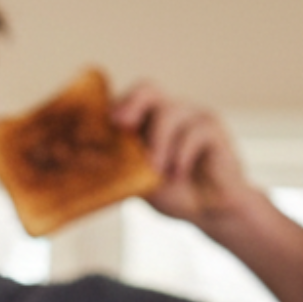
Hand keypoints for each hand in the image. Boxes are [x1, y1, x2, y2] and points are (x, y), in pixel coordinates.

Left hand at [112, 81, 255, 229]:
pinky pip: (195, 131)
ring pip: (170, 112)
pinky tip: (178, 174)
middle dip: (131, 104)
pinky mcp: (214, 129)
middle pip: (147, 89)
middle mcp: (169, 113)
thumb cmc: (176, 194)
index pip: (126, 101)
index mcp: (148, 123)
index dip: (112, 107)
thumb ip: (122, 169)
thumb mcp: (141, 183)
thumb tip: (89, 169)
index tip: (101, 124)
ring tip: (156, 171)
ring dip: (158, 142)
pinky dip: (182, 154)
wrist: (210, 211)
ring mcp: (192, 117)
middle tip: (121, 124)